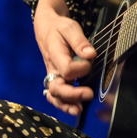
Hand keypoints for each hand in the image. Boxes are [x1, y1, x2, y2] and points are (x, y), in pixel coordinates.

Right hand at [33, 0, 97, 116]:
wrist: (46, 27)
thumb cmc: (59, 27)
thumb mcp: (70, 27)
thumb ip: (79, 41)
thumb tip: (90, 55)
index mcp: (55, 54)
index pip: (67, 69)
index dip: (81, 69)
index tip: (90, 59)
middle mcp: (52, 68)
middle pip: (57, 88)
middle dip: (72, 94)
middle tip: (89, 94)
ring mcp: (53, 75)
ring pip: (54, 95)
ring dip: (66, 105)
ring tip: (79, 110)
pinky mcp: (56, 79)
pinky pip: (56, 95)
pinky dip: (64, 104)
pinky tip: (75, 108)